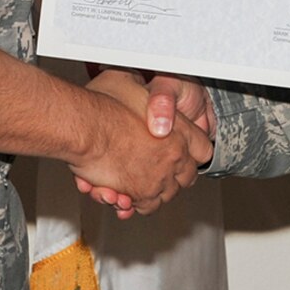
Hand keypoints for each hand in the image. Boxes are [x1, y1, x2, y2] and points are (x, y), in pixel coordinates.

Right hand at [66, 68, 211, 218]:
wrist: (85, 127)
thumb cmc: (103, 104)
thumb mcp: (130, 82)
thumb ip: (141, 91)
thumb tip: (139, 82)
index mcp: (180, 129)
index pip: (203, 150)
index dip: (193, 152)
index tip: (182, 154)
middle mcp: (174, 155)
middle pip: (188, 176)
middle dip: (174, 175)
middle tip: (157, 170)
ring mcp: (159, 177)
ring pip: (168, 194)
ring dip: (154, 191)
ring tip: (137, 183)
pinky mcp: (140, 194)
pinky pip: (146, 206)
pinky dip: (137, 203)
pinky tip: (125, 194)